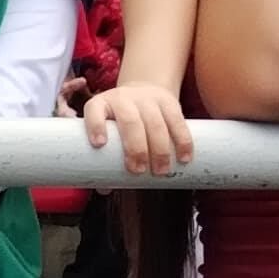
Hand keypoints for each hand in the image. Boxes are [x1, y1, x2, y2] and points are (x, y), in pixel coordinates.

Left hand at [76, 78, 195, 176]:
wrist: (144, 88)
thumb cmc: (120, 120)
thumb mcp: (110, 129)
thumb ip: (105, 158)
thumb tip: (104, 189)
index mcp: (102, 104)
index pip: (94, 111)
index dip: (95, 126)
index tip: (99, 145)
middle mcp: (123, 98)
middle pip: (130, 121)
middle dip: (135, 148)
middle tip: (138, 171)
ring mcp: (147, 98)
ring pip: (155, 122)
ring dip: (160, 149)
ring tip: (161, 171)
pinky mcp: (168, 102)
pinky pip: (177, 121)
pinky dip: (183, 141)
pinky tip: (184, 158)